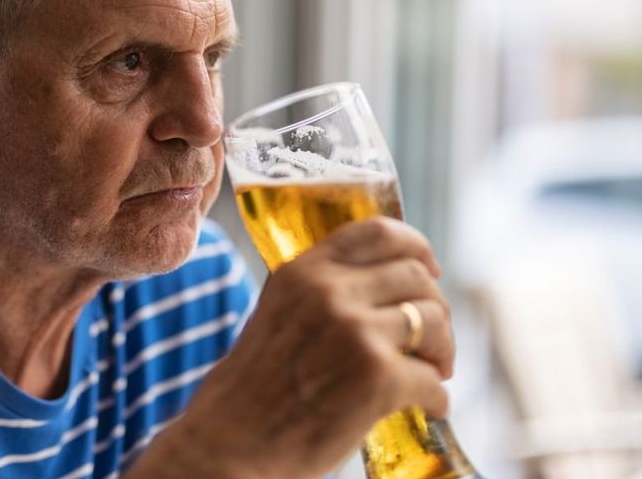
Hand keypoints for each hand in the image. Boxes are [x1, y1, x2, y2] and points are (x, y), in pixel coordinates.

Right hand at [128, 216, 453, 478]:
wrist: (232, 444)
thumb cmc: (252, 389)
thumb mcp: (275, 315)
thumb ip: (318, 293)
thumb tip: (380, 289)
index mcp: (302, 271)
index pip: (379, 231)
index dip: (417, 247)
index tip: (428, 270)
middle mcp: (329, 291)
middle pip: (416, 275)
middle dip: (435, 307)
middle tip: (432, 339)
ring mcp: (356, 331)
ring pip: (434, 320)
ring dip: (442, 350)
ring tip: (433, 371)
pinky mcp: (377, 377)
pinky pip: (432, 379)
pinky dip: (437, 397)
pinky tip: (427, 407)